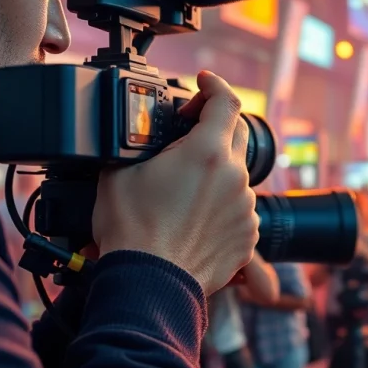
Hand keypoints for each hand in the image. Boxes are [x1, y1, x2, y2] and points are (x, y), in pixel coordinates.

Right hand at [92, 71, 258, 294]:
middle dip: (213, 128)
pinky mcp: (249, 236)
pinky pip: (239, 210)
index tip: (204, 83)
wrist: (149, 284)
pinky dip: (221, 208)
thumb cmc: (132, 232)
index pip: (226, 101)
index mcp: (207, 152)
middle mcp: (235, 177)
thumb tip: (138, 138)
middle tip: (186, 136)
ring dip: (215, 174)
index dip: (214, 85)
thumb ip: (138, 145)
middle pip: (236, 134)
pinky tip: (193, 220)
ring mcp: (245, 208)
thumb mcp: (118, 173)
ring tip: (181, 193)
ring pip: (236, 176)